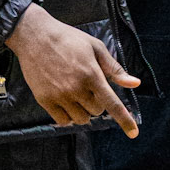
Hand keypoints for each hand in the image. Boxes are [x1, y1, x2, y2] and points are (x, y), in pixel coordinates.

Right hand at [5, 5, 139, 137]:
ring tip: (76, 95)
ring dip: (83, 111)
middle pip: (96, 111)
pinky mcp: (44, 100)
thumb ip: (115, 69)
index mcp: (92, 75)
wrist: (35, 36)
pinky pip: (62, 120)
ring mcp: (59, 95)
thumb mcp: (96, 48)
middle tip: (88, 88)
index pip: (112, 103)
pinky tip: (66, 102)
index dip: (125, 120)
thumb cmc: (68, 39)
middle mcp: (76, 88)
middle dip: (96, 103)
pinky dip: (68, 116)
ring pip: (80, 119)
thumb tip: (135, 84)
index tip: (133, 134)